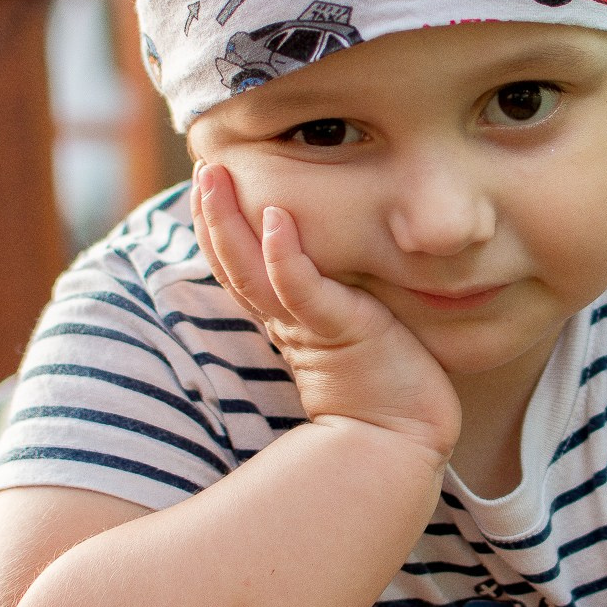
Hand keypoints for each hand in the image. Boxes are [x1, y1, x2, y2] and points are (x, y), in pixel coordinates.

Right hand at [192, 162, 460, 460]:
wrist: (404, 440)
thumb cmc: (386, 386)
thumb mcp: (352, 327)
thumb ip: (334, 298)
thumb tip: (331, 261)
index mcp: (285, 319)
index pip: (239, 267)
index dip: (218, 227)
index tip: (209, 182)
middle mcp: (286, 322)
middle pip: (232, 263)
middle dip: (212, 214)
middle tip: (202, 166)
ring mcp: (308, 327)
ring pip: (252, 271)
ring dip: (229, 223)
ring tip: (216, 176)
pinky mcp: (338, 332)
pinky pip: (303, 290)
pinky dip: (285, 255)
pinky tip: (278, 217)